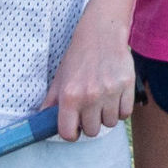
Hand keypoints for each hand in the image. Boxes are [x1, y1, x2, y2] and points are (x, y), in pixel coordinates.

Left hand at [42, 17, 134, 140]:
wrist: (101, 33)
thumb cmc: (78, 57)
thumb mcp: (60, 78)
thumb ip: (50, 102)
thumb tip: (40, 122)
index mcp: (70, 95)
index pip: (69, 133)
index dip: (71, 133)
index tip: (74, 126)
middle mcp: (90, 95)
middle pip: (92, 131)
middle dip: (90, 123)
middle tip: (90, 110)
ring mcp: (110, 91)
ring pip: (110, 123)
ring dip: (106, 116)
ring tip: (103, 101)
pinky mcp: (127, 85)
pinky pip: (125, 113)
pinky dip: (121, 109)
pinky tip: (114, 98)